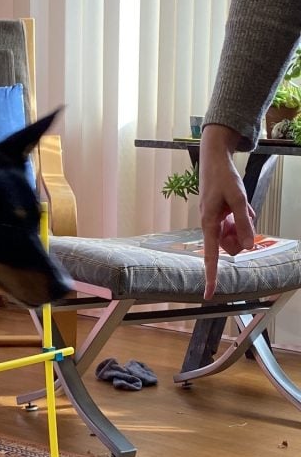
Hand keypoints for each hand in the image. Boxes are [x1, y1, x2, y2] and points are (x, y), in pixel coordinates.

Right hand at [199, 124, 255, 299]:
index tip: (209, 294)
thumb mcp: (238, 199)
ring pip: (234, 236)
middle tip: (244, 216)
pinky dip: (241, 219)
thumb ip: (243, 223)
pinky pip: (234, 226)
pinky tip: (240, 207)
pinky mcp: (219, 217)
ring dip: (242, 226)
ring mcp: (215, 223)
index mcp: (208, 225)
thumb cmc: (223, 179)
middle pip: (229, 247)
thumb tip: (248, 247)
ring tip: (241, 208)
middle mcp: (210, 227)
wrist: (214, 161)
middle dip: (241, 236)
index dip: (211, 276)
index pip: (210, 257)